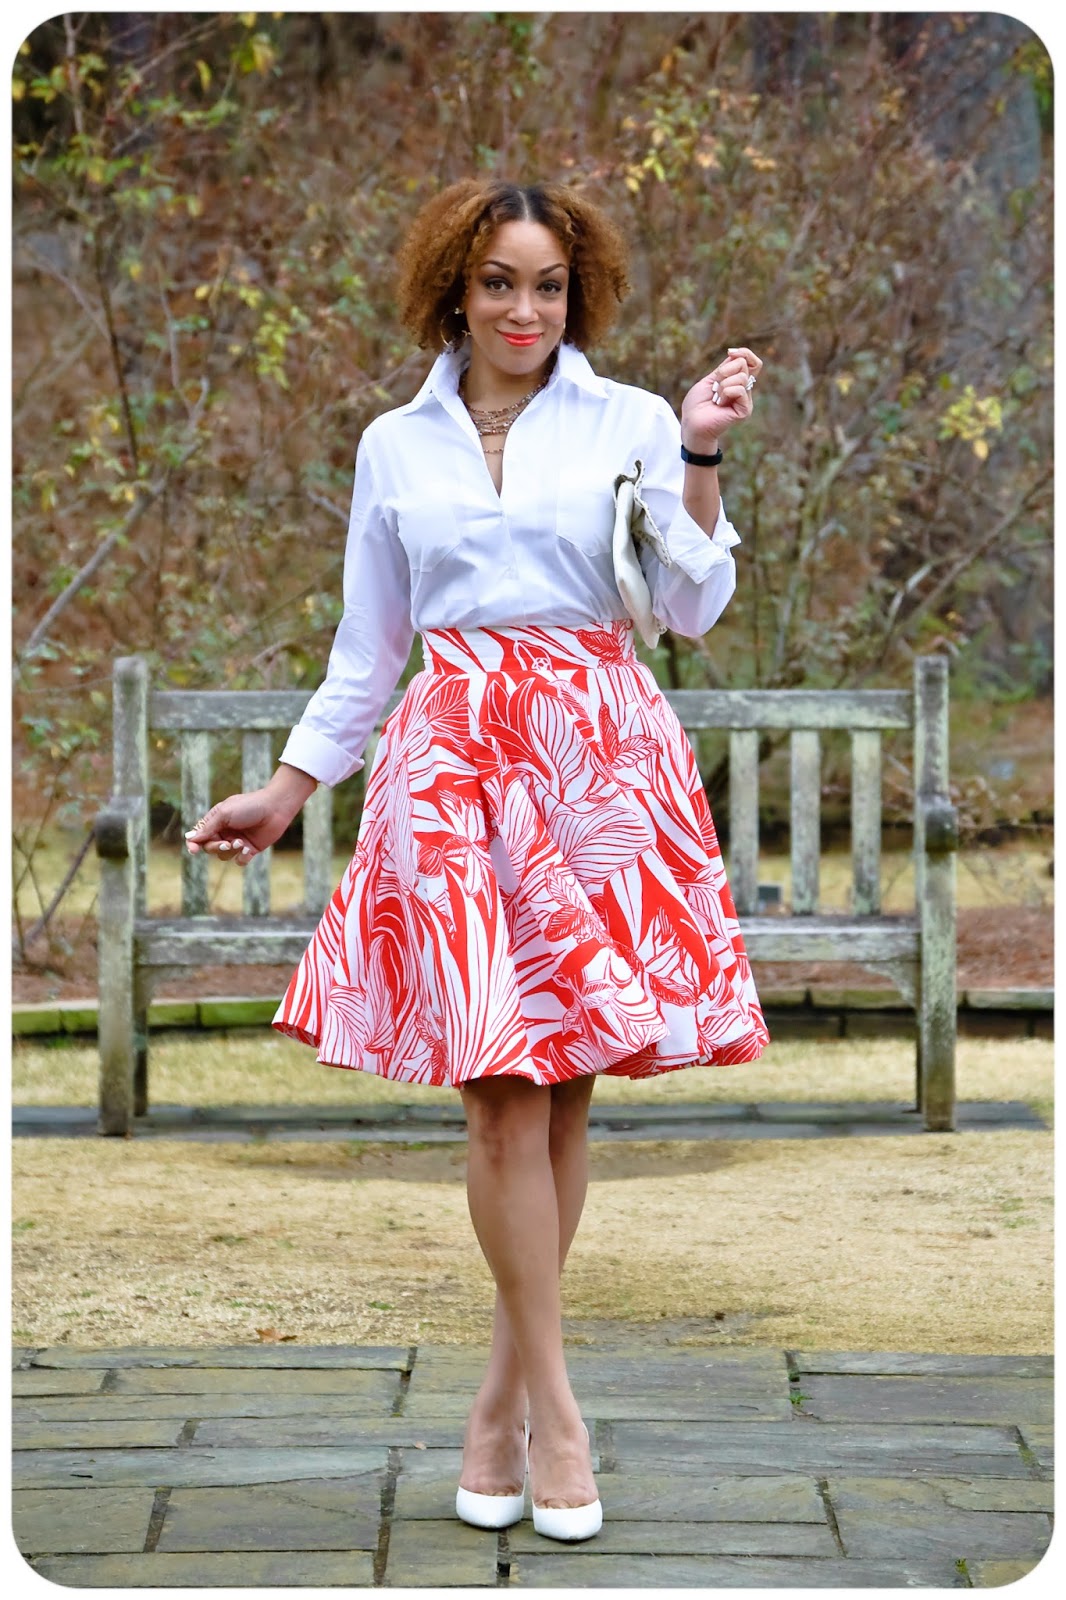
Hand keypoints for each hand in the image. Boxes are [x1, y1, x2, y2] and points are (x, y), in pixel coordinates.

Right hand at [184, 787, 302, 867]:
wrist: (275, 808)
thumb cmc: (249, 806)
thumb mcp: (225, 814)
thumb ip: (208, 828)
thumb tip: (190, 838)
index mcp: (216, 821)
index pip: (199, 836)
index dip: (193, 844)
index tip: (193, 850)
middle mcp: (224, 832)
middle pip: (210, 848)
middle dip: (216, 847)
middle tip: (226, 843)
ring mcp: (237, 841)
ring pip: (223, 856)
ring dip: (230, 851)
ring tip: (241, 842)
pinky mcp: (249, 849)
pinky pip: (239, 861)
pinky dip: (242, 857)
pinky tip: (248, 849)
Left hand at [681, 346, 762, 450]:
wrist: (692, 422)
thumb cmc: (697, 403)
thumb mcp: (711, 379)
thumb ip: (726, 367)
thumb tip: (738, 355)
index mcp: (736, 381)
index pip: (751, 361)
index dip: (744, 353)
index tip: (730, 352)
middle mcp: (744, 389)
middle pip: (743, 365)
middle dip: (724, 371)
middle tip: (715, 387)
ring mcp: (745, 400)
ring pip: (741, 377)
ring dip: (722, 385)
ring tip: (716, 398)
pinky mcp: (745, 410)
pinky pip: (740, 390)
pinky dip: (726, 393)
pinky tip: (720, 404)